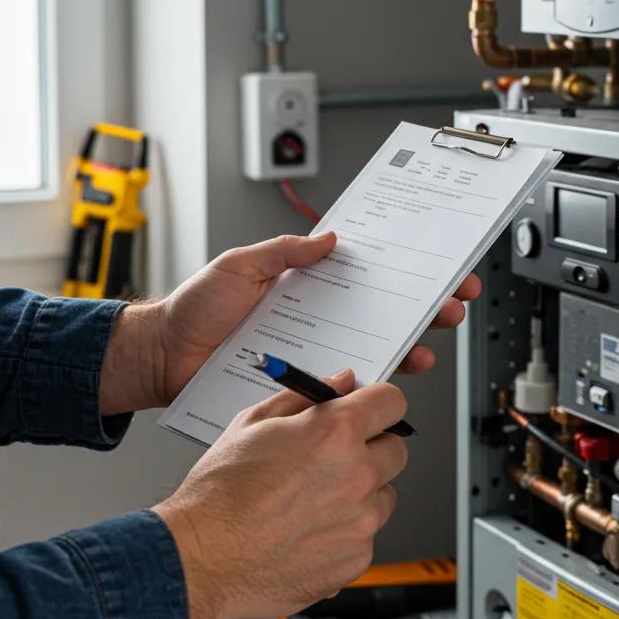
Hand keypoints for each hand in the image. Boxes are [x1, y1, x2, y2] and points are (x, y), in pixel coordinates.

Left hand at [100, 232, 481, 413]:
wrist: (165, 358)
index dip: (402, 264)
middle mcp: (317, 314)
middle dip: (425, 301)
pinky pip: (348, 379)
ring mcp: (313, 347)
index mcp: (305, 282)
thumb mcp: (239, 265)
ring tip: (434, 337)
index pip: (364, 269)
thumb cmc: (194, 308)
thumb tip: (328, 238)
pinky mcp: (304, 380)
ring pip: (376, 341)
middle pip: (383, 305)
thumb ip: (283, 251)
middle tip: (453, 299)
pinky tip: (398, 369)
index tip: (436, 259)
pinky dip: (378, 374)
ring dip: (413, 339)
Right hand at [152, 371, 407, 618]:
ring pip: (384, 497)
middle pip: (396, 450)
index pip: (393, 402)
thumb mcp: (254, 422)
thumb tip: (340, 382)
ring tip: (313, 500)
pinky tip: (307, 532)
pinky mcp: (354, 561)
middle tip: (334, 458)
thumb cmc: (219, 491)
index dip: (378, 404)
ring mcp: (359, 523)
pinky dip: (345, 534)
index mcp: (336, 433)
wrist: (199, 556)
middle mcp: (357, 476)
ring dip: (361, 494)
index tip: (370, 412)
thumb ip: (306, 397)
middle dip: (372, 449)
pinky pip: (365, 537)